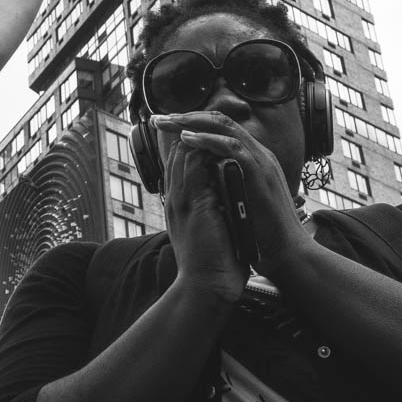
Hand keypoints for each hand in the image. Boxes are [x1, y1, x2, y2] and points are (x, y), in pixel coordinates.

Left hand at [155, 112, 309, 280]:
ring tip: (169, 123)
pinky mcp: (261, 174)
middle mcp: (257, 154)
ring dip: (194, 123)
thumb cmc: (262, 230)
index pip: (219, 129)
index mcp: (251, 158)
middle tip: (159, 119)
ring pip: (225, 128)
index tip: (164, 125)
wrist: (288, 254)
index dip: (191, 123)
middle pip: (219, 121)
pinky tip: (188, 139)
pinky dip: (209, 141)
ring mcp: (261, 162)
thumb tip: (200, 174)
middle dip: (187, 117)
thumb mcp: (237, 198)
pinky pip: (234, 148)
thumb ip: (223, 181)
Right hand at [158, 132, 246, 301]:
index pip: (180, 163)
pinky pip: (194, 165)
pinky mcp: (193, 204)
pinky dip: (205, 150)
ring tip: (212, 118)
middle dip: (190, 129)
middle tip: (206, 113)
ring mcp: (181, 199)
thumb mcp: (211, 229)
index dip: (192, 142)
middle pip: (177, 151)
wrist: (208, 288)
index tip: (207, 128)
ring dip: (198, 134)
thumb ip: (213, 209)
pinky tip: (218, 139)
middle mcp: (175, 197)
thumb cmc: (213, 264)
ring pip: (184, 153)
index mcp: (179, 203)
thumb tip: (226, 196)